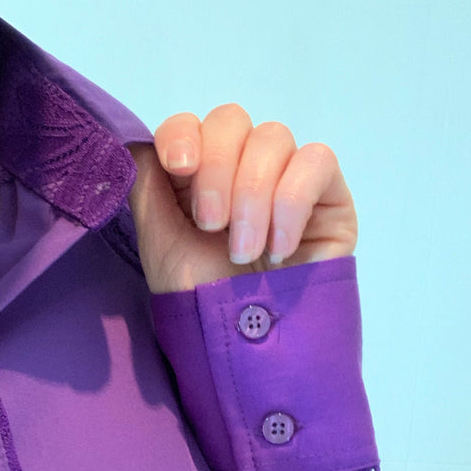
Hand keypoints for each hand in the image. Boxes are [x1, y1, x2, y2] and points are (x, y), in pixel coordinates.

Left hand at [128, 105, 356, 292]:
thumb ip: (147, 185)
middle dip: (217, 169)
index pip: (191, 124)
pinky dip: (292, 201)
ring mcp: (287, 178)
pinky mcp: (329, 197)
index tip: (179, 167)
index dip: (183, 134)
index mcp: (197, 176)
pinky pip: (317, 161)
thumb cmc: (203, 300)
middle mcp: (241, 169)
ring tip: (244, 252)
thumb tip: (141, 142)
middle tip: (211, 226)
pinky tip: (279, 248)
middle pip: (231, 120)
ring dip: (252, 195)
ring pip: (273, 138)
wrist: (249, 350)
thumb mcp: (159, 242)